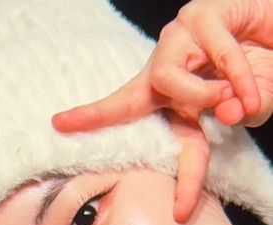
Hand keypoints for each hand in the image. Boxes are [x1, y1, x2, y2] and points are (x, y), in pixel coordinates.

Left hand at [52, 0, 272, 221]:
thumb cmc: (255, 77)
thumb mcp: (244, 108)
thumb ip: (235, 117)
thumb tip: (229, 112)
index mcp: (165, 94)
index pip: (122, 108)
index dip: (91, 117)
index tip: (58, 124)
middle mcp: (163, 65)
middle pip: (135, 97)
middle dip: (175, 106)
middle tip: (222, 108)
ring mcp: (178, 37)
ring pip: (167, 79)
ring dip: (209, 96)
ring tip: (243, 100)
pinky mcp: (203, 14)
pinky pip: (216, 54)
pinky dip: (241, 78)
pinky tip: (252, 85)